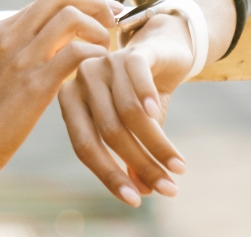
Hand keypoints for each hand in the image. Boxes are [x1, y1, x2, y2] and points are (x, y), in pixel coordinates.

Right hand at [0, 0, 117, 181]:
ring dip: (97, 29)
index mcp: (1, 29)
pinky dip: (94, 54)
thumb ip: (20, 49)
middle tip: (111, 23)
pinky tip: (97, 68)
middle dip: (95, 3)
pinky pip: (75, 52)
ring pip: (70, 16)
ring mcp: (21, 58)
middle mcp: (10, 35)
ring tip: (104, 49)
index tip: (103, 14)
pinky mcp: (35, 85)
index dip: (83, 0)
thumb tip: (54, 39)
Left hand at [58, 13, 193, 205]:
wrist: (161, 49)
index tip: (135, 202)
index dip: (109, 175)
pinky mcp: (131, 52)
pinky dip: (148, 99)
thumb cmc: (140, 95)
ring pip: (128, 112)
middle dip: (141, 164)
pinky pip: (137, 77)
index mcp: (71, 100)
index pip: (84, 145)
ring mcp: (105, 62)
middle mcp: (82, 80)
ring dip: (157, 145)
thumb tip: (141, 194)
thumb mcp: (135, 129)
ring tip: (179, 168)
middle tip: (169, 190)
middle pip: (109, 132)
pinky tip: (158, 117)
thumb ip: (130, 157)